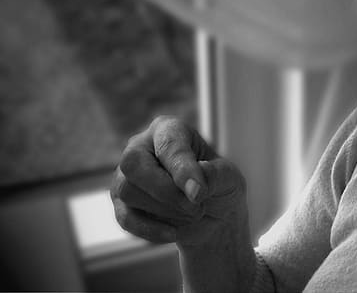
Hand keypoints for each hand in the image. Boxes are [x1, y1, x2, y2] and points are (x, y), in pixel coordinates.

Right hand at [110, 115, 246, 247]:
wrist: (212, 217)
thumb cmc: (218, 186)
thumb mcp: (229, 178)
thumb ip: (215, 175)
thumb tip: (195, 185)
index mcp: (169, 129)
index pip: (169, 144)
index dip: (183, 169)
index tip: (199, 194)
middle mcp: (140, 146)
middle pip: (134, 164)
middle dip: (166, 191)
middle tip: (196, 207)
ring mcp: (125, 175)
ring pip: (128, 191)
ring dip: (165, 210)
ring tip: (193, 213)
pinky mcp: (120, 204)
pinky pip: (125, 218)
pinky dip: (151, 229)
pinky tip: (174, 234)